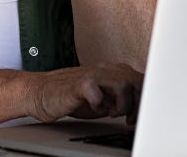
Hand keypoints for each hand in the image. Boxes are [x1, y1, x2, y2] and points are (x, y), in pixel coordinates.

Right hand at [24, 63, 142, 124]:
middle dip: (136, 104)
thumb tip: (141, 109)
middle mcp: (106, 69)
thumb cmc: (73, 97)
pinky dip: (99, 106)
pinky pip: (98, 94)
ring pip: (123, 84)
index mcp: (113, 71)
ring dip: (121, 104)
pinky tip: (94, 109)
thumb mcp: (103, 98)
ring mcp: (93, 74)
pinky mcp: (80, 84)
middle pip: (136, 80)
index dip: (144, 100)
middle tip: (128, 118)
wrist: (42, 93)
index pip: (141, 80)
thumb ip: (122, 98)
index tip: (137, 117)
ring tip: (110, 112)